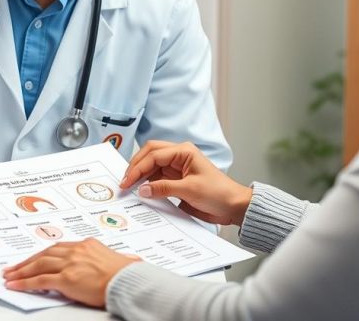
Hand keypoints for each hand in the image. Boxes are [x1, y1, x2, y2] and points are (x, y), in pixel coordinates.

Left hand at [2, 238, 140, 307]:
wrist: (129, 282)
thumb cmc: (126, 275)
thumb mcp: (114, 260)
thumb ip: (104, 260)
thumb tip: (113, 263)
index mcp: (86, 244)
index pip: (58, 248)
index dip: (42, 255)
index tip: (32, 259)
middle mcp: (76, 251)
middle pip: (45, 254)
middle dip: (27, 262)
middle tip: (13, 267)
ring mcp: (70, 264)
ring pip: (39, 265)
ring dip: (21, 271)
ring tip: (10, 276)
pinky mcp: (67, 279)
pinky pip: (40, 280)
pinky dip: (25, 283)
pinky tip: (15, 285)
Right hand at [120, 141, 252, 226]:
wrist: (233, 207)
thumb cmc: (219, 193)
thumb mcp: (189, 190)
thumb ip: (164, 188)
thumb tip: (142, 190)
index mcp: (183, 151)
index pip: (153, 155)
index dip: (138, 168)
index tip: (127, 182)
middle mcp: (178, 156)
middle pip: (149, 155)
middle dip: (135, 167)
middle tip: (124, 183)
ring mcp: (177, 168)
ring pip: (151, 167)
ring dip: (140, 176)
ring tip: (128, 188)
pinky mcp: (176, 181)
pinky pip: (157, 179)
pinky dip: (147, 184)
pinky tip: (140, 192)